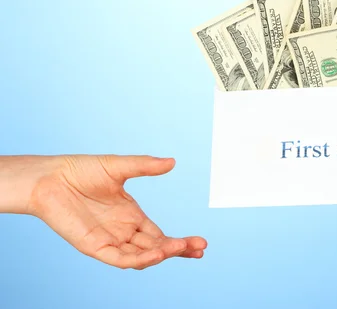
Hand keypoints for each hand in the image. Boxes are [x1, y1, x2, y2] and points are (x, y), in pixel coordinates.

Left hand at [25, 155, 206, 269]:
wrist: (50, 177)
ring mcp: (110, 240)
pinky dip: (139, 260)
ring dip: (163, 254)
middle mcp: (124, 231)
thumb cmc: (80, 170)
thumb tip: (172, 162)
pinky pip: (120, 259)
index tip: (200, 243)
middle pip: (157, 249)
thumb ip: (146, 166)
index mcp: (132, 216)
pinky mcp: (95, 246)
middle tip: (200, 249)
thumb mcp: (119, 166)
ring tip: (181, 247)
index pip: (161, 236)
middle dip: (179, 250)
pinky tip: (156, 254)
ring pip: (142, 256)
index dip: (180, 242)